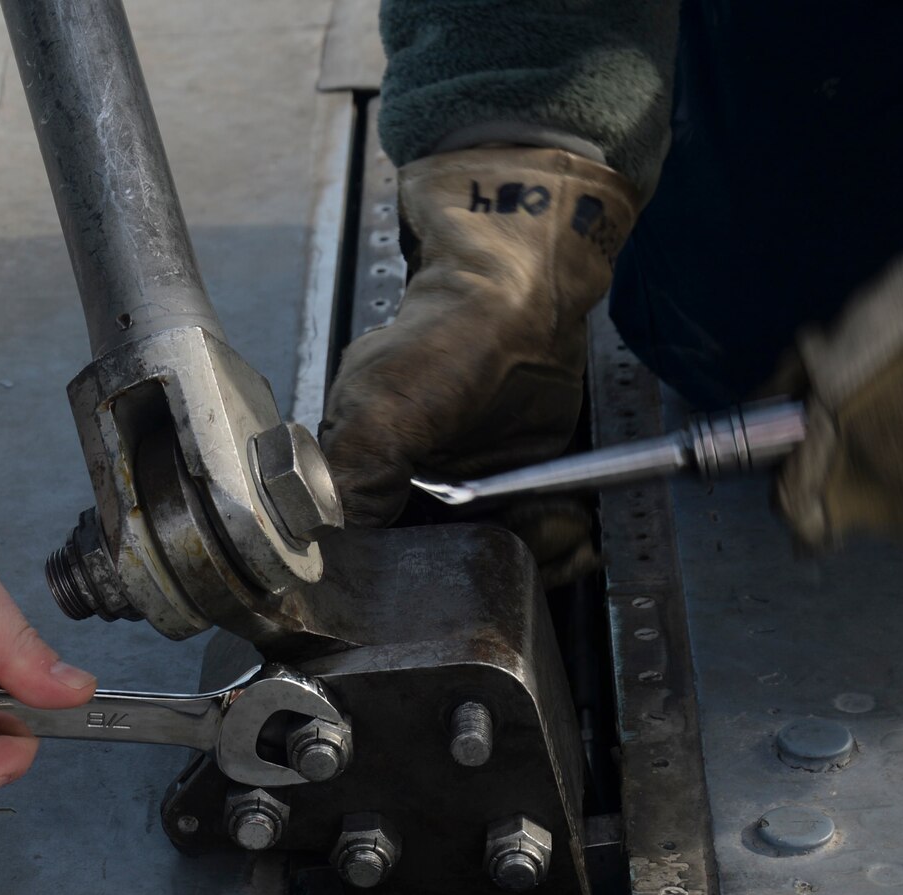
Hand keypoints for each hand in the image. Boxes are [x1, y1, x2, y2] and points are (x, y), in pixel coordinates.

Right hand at [319, 146, 637, 578]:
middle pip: (430, 571)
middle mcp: (405, 492)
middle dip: (471, 580)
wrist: (523, 295)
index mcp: (356, 476)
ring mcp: (462, 494)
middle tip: (505, 569)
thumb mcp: (381, 407)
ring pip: (485, 561)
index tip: (435, 592)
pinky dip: (554, 548)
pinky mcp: (514, 489)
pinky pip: (530, 538)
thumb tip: (329, 541)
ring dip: (524, 564)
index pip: (361, 559)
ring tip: (553, 542)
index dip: (395, 586)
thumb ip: (354, 476)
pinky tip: (572, 540)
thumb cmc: (442, 336)